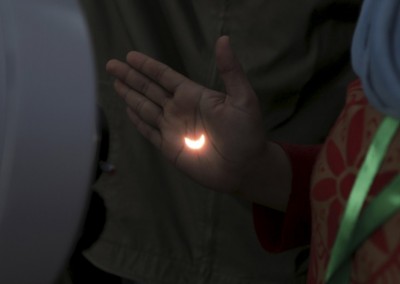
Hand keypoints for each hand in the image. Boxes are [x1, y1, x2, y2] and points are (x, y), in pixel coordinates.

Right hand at [106, 36, 266, 192]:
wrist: (244, 168)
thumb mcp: (243, 99)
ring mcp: (173, 129)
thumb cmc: (246, 133)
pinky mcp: (169, 148)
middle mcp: (180, 109)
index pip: (165, 76)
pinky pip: (149, 132)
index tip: (131, 56)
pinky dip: (138, 122)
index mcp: (194, 95)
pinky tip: (128, 111)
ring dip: (130, 96)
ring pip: (145, 108)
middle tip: (112, 65)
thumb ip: (231, 71)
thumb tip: (224, 40)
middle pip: (149, 89)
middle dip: (130, 77)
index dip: (147, 66)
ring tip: (115, 84)